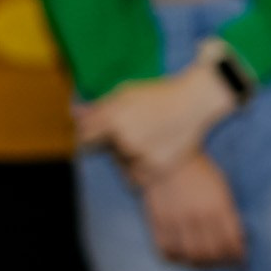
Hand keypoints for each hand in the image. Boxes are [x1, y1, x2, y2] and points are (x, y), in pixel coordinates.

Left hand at [76, 59, 235, 179]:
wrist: (197, 100)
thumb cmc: (160, 93)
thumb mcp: (126, 92)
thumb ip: (99, 106)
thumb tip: (73, 113)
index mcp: (112, 119)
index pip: (85, 137)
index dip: (91, 136)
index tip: (99, 136)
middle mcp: (124, 138)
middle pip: (107, 151)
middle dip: (116, 144)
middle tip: (137, 132)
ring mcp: (141, 155)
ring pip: (123, 164)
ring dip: (130, 157)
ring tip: (151, 140)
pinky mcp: (156, 167)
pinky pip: (137, 178)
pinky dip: (142, 170)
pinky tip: (154, 154)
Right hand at [143, 152, 247, 267]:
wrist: (166, 158)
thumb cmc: (200, 171)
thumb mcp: (222, 187)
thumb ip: (228, 212)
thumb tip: (239, 236)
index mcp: (217, 206)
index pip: (231, 241)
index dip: (238, 255)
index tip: (242, 260)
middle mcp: (197, 217)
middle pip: (211, 252)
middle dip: (222, 263)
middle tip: (226, 265)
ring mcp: (176, 221)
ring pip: (190, 255)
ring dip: (201, 265)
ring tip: (207, 265)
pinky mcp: (158, 223)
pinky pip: (167, 250)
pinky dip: (176, 259)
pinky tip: (183, 259)